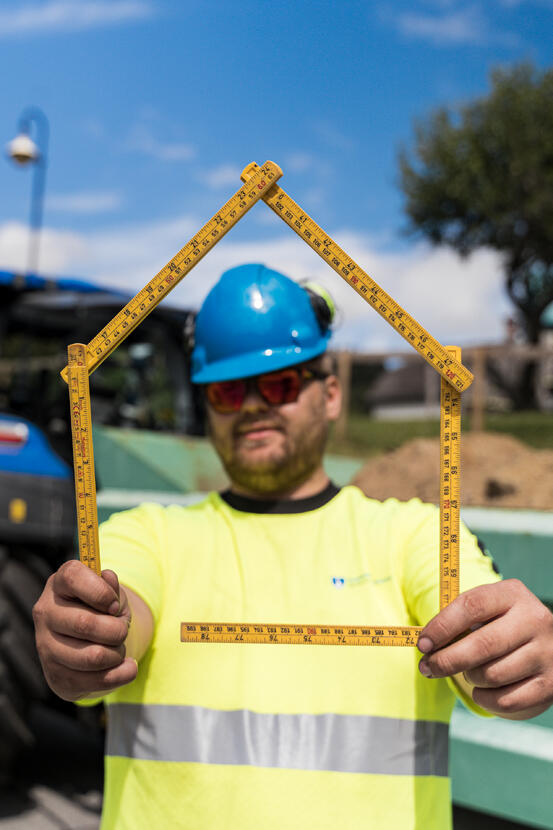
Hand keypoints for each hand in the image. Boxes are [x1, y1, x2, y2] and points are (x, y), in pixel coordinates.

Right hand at [33, 560, 137, 700]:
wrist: (93, 642)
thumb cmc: (102, 609)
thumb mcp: (111, 592)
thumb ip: (111, 586)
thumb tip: (108, 577)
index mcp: (59, 584)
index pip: (73, 577)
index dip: (101, 592)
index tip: (114, 605)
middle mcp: (46, 612)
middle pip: (85, 624)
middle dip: (116, 630)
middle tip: (121, 631)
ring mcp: (46, 646)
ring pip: (93, 657)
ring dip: (117, 654)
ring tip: (118, 649)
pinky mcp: (55, 676)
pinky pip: (96, 682)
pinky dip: (121, 675)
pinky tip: (125, 667)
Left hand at [417, 579, 552, 718]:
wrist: (544, 643)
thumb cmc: (499, 625)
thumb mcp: (484, 612)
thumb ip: (457, 621)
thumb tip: (426, 646)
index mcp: (512, 594)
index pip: (472, 606)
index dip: (442, 626)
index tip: (422, 644)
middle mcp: (535, 620)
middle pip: (482, 645)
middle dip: (447, 660)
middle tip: (427, 667)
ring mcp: (546, 653)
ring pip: (492, 675)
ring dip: (470, 678)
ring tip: (468, 673)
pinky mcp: (550, 684)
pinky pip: (506, 701)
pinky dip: (485, 699)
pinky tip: (481, 690)